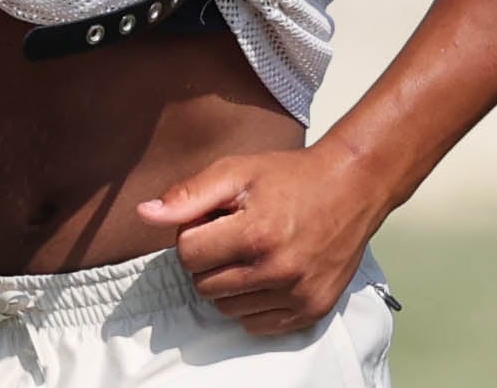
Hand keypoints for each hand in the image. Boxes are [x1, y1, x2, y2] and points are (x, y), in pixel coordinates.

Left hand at [137, 142, 390, 335]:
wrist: (352, 188)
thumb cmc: (289, 176)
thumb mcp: (235, 171)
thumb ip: (187, 196)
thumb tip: (145, 214)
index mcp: (254, 233)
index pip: (187, 254)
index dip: (191, 235)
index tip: (210, 221)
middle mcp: (277, 270)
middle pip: (203, 285)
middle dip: (207, 261)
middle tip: (231, 235)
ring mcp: (297, 295)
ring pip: (226, 309)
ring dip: (227, 284)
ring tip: (250, 252)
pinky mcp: (312, 311)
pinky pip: (257, 325)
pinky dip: (251, 304)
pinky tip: (265, 274)